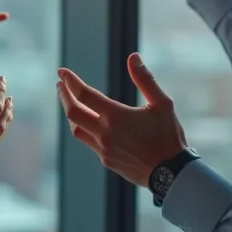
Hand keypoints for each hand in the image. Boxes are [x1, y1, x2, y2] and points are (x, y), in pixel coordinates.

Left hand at [56, 53, 187, 187]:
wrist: (171, 175)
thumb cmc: (169, 136)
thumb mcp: (162, 104)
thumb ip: (145, 79)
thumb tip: (133, 56)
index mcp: (116, 116)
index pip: (84, 94)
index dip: (71, 81)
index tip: (62, 71)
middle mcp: (105, 133)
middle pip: (73, 112)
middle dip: (64, 96)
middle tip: (60, 85)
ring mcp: (104, 149)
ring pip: (76, 129)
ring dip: (71, 114)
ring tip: (70, 103)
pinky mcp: (107, 161)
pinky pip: (89, 143)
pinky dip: (85, 129)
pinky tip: (90, 124)